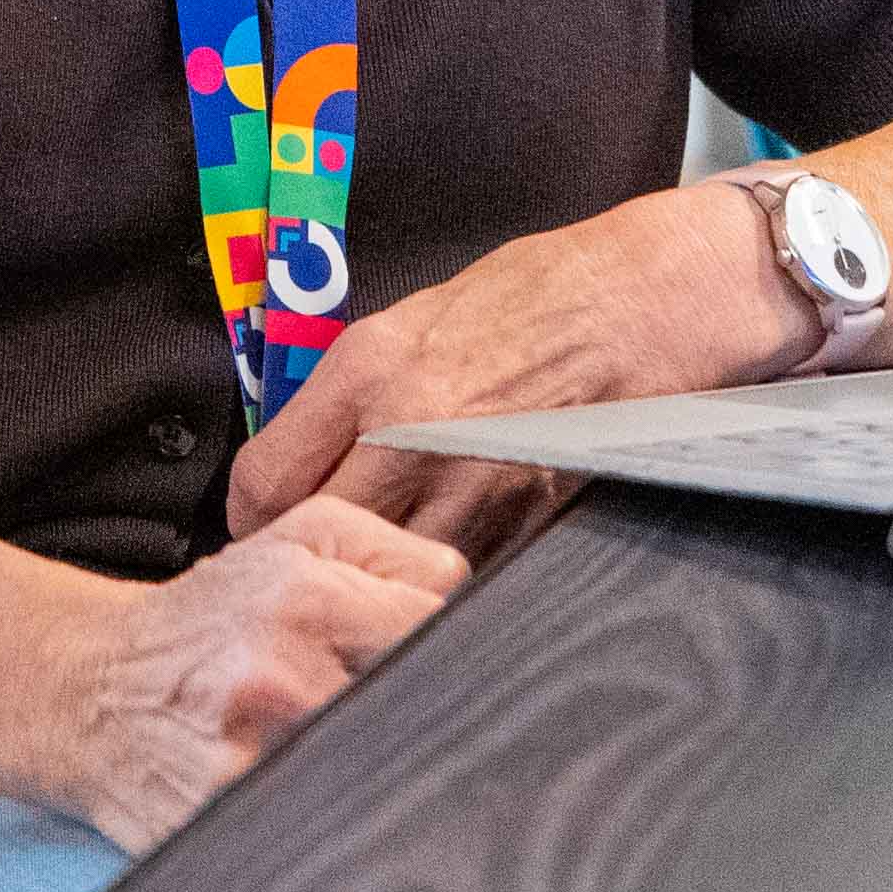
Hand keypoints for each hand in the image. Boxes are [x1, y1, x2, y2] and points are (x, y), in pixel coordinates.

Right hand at [31, 497, 470, 854]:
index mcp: (303, 601)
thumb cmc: (209, 617)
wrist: (92, 688)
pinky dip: (341, 835)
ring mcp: (253, 764)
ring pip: (380, 788)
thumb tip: (467, 598)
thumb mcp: (293, 540)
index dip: (460, 655)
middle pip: (418, 719)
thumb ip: (392, 553)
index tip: (451, 672)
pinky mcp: (226, 829)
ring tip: (367, 769)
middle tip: (412, 729)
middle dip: (425, 726)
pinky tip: (329, 817)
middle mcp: (280, 681)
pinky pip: (323, 844)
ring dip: (388, 784)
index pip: (441, 632)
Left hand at [226, 184, 805, 537]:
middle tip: (312, 573)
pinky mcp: (531, 520)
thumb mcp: (410, 326)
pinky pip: (463, 581)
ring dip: (379, 588)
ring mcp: (474, 483)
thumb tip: (294, 472)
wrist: (640, 300)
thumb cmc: (528, 302)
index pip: (263, 483)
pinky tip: (444, 579)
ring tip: (378, 587)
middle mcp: (410, 431)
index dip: (252, 523)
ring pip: (389, 577)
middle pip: (316, 541)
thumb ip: (346, 400)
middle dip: (308, 562)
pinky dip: (445, 591)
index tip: (265, 534)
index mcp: (367, 372)